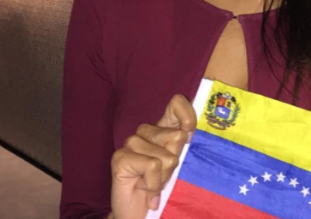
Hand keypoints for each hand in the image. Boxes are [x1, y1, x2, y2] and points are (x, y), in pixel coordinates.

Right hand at [109, 94, 196, 218]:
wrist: (138, 214)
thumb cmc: (161, 189)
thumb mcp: (179, 167)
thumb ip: (183, 147)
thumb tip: (190, 133)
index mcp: (162, 129)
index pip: (176, 104)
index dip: (187, 116)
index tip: (190, 136)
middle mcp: (145, 132)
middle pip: (176, 136)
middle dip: (175, 163)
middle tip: (163, 176)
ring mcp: (131, 143)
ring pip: (166, 156)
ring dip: (164, 178)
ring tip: (153, 184)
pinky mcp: (120, 157)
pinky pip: (152, 166)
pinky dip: (153, 185)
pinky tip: (145, 190)